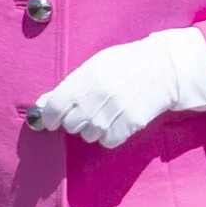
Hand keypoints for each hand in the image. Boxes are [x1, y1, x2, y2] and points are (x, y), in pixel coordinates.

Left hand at [30, 27, 205, 149]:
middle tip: (89, 110)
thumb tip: (40, 104)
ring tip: (107, 112)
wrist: (165, 67)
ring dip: (93, 129)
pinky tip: (118, 120)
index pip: (53, 108)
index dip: (49, 118)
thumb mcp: (93, 66)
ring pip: (88, 135)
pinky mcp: (130, 124)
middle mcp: (97, 96)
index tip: (53, 120)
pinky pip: (107, 141)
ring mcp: (114, 112)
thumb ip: (67, 87)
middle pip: (70, 125)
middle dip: (75, 121)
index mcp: (85, 79)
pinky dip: (110, 135)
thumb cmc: (124, 64)